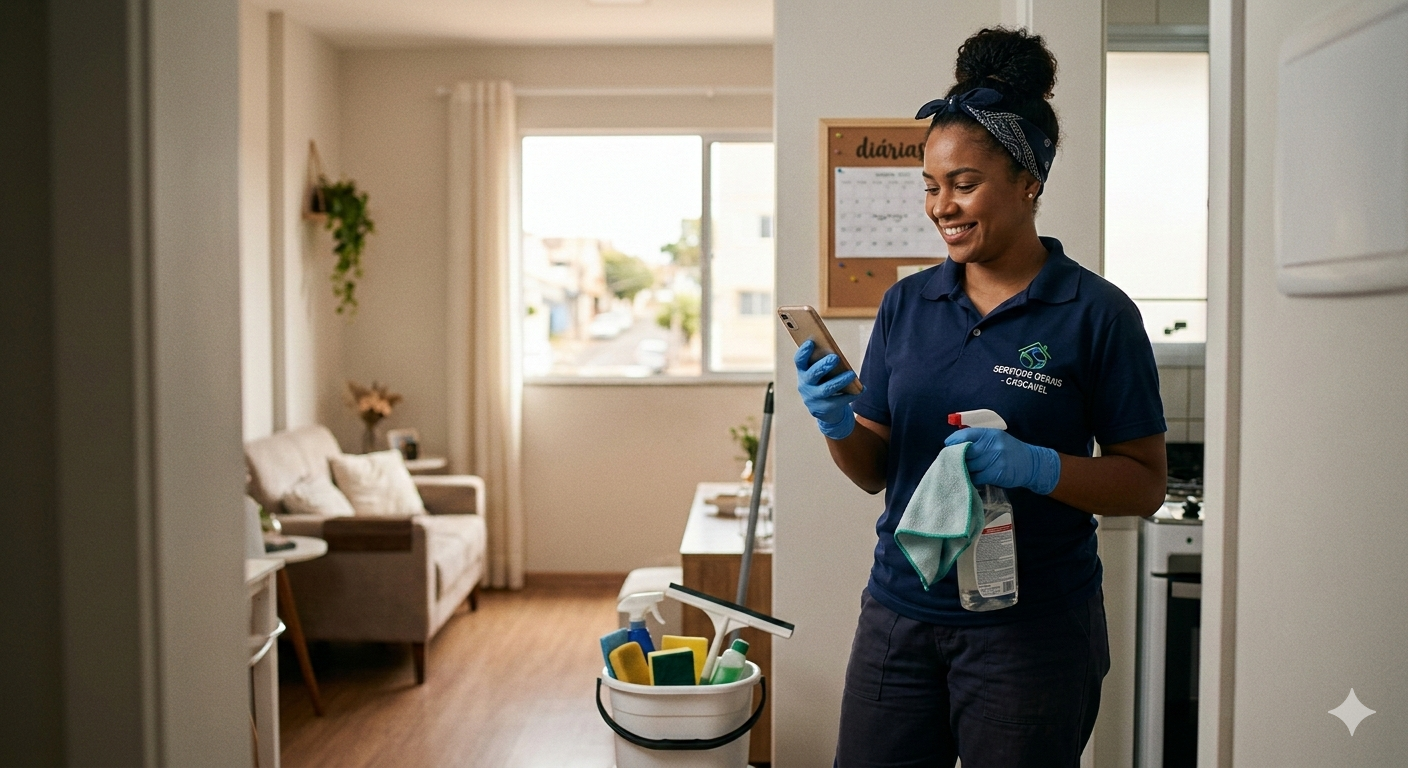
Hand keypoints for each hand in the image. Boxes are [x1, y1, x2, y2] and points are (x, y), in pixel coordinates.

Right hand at [794, 340, 860, 439]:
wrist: (824, 409)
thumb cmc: (823, 382)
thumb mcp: (820, 372)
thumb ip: (824, 363)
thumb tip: (836, 353)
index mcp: (803, 372)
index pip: (799, 361)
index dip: (803, 352)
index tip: (811, 342)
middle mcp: (805, 385)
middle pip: (812, 374)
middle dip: (823, 366)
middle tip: (835, 358)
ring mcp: (813, 398)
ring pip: (826, 389)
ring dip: (840, 381)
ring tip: (852, 374)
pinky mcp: (823, 409)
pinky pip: (838, 401)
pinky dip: (851, 395)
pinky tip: (861, 389)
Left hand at [944, 427, 1060, 494]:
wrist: (1031, 464)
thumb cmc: (1009, 451)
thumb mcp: (996, 439)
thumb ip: (978, 440)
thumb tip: (955, 445)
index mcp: (990, 434)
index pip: (965, 435)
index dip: (953, 441)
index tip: (947, 447)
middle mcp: (992, 445)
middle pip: (965, 452)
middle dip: (956, 458)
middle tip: (950, 463)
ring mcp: (995, 459)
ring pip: (970, 466)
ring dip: (963, 470)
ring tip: (959, 472)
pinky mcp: (997, 473)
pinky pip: (977, 477)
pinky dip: (971, 479)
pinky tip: (970, 479)